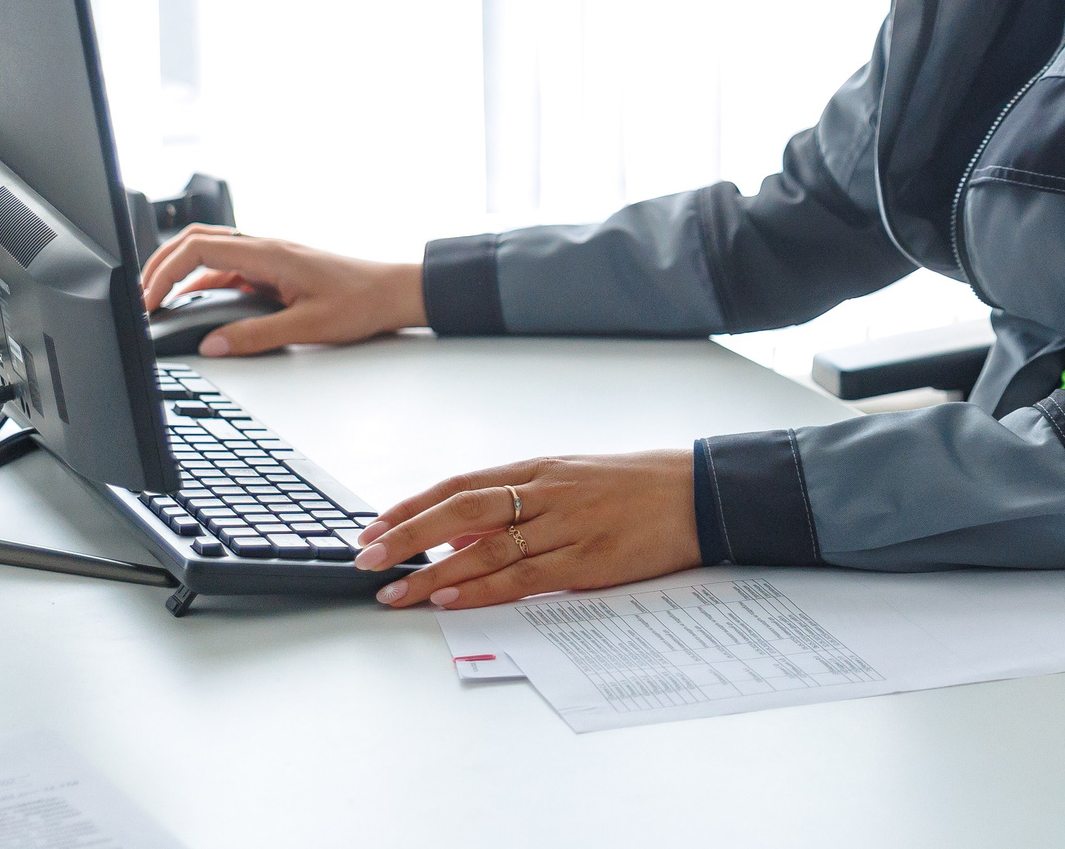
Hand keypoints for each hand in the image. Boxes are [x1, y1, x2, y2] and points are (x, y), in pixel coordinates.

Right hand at [136, 225, 425, 353]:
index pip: (199, 248)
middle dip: (161, 265)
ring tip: (158, 301)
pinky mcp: (275, 270)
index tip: (149, 300)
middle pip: (196, 241)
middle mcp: (265, 248)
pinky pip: (230, 271)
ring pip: (211, 254)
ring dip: (181, 273)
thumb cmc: (361, 302)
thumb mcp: (307, 327)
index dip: (165, 272)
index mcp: (268, 253)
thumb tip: (212, 347)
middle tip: (140, 297)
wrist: (394, 292)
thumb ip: (256, 337)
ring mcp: (269, 257)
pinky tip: (196, 307)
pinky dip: (204, 284)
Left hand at [356, 451, 699, 608]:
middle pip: (461, 510)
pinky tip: (453, 596)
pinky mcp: (589, 560)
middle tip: (366, 557)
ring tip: (396, 591)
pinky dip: (484, 587)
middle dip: (407, 535)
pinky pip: (526, 575)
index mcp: (540, 468)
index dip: (413, 506)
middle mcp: (547, 491)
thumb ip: (520, 503)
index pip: (460, 484)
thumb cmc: (635, 488)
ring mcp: (568, 525)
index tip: (374, 526)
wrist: (698, 494)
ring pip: (485, 548)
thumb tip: (462, 535)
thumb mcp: (573, 480)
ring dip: (433, 573)